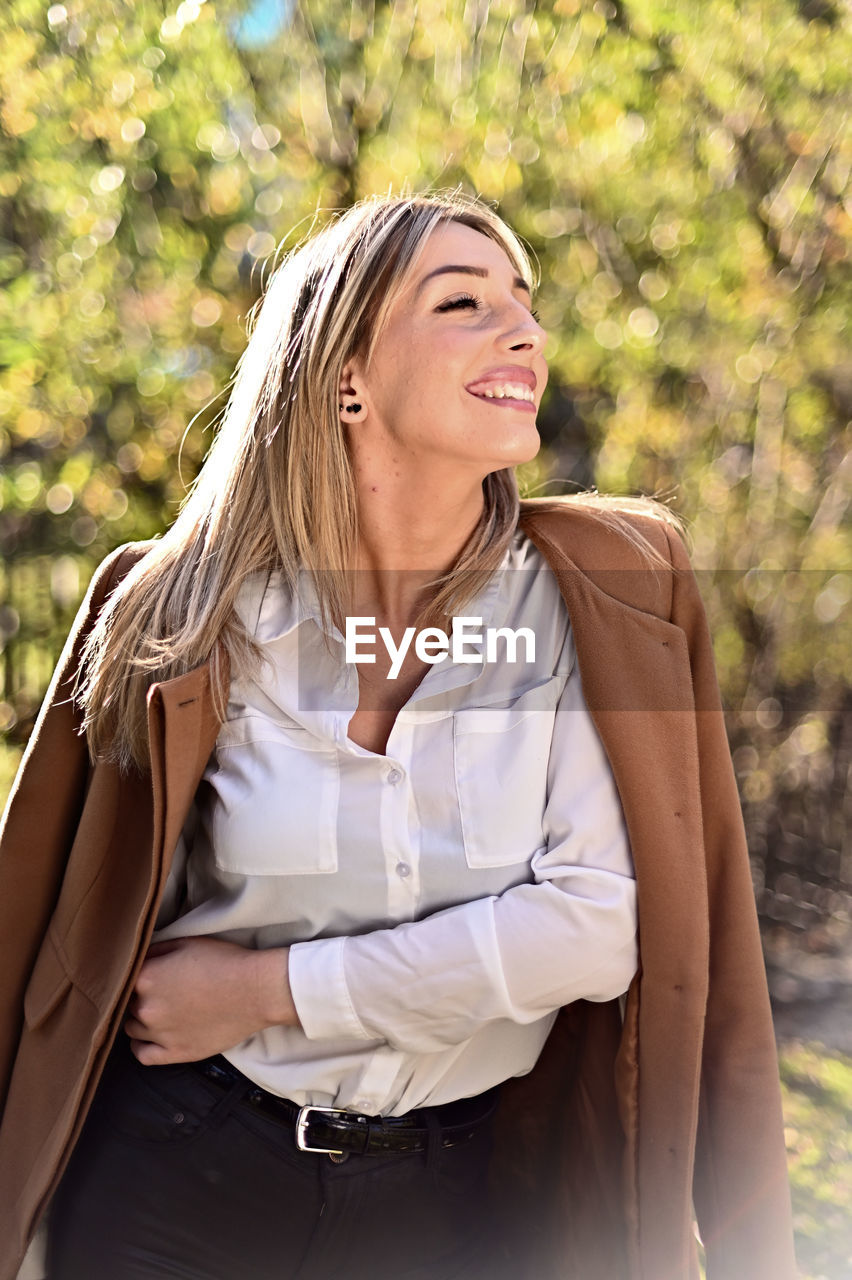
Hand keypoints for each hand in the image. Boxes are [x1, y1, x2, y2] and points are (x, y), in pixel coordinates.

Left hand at [124, 936, 299, 1064]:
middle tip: (164, 991)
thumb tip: (139, 958)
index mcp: (146, 977)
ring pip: (132, 1028)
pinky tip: (152, 1037)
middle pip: (128, 1003)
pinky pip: (142, 1055)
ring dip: (142, 1019)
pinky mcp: (175, 1053)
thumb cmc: (224, 962)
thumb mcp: (187, 943)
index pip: (126, 977)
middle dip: (142, 997)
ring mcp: (159, 1033)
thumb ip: (155, 950)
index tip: (153, 973)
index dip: (140, 973)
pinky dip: (142, 1046)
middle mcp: (146, 1007)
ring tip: (162, 1011)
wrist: (255, 990)